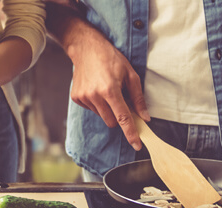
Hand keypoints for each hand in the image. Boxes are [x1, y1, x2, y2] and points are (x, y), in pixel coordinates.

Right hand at [68, 33, 149, 150]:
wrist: (86, 48)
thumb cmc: (111, 59)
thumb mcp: (130, 74)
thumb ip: (138, 98)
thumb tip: (145, 117)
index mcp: (110, 90)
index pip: (123, 119)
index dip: (131, 133)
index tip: (137, 145)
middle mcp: (95, 96)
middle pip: (111, 122)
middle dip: (118, 116)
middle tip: (120, 101)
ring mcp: (84, 98)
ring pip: (101, 116)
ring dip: (107, 109)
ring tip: (106, 90)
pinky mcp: (76, 98)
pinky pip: (91, 110)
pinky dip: (97, 104)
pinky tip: (96, 89)